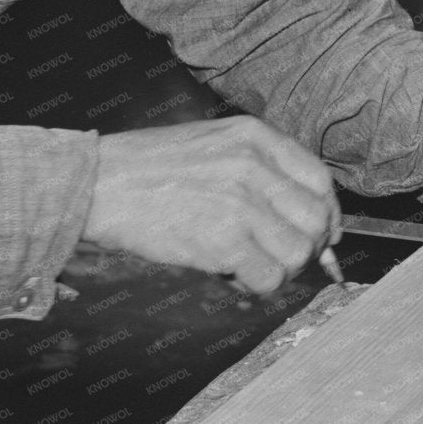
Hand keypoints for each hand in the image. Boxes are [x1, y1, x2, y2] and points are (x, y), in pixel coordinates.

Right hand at [82, 116, 339, 293]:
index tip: (317, 236)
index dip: (325, 215)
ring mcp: (240, 203)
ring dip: (279, 270)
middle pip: (316, 220)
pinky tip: (230, 276)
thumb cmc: (148, 168)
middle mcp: (254, 165)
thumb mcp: (212, 143)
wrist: (98, 183)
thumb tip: (300, 212)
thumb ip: (257, 167)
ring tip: (247, 265)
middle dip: (304, 248)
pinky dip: (255, 286)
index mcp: (254, 137)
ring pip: (298, 253)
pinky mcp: (223, 240)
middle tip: (276, 257)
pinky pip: (269, 278)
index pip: (320, 181)